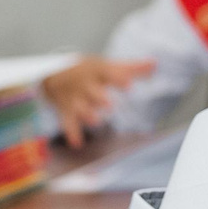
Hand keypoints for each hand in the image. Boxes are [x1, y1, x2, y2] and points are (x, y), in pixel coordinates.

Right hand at [41, 57, 156, 146]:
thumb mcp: (106, 66)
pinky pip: (67, 122)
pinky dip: (71, 133)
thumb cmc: (88, 71)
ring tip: (96, 121)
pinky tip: (77, 143)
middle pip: (91, 91)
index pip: (107, 73)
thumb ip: (131, 68)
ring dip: (86, 114)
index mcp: (97, 71)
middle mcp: (85, 85)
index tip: (128, 84)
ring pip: (79, 106)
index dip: (118, 78)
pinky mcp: (66, 111)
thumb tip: (154, 64)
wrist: (53, 74)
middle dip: (99, 98)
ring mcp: (74, 98)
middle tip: (110, 104)